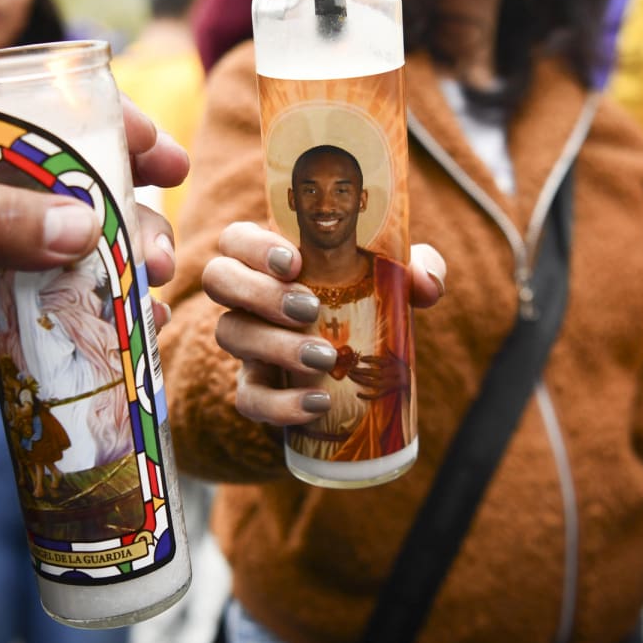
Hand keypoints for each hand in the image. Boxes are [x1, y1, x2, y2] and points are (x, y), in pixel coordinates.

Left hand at [0, 106, 186, 420]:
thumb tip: (86, 227)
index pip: (60, 123)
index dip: (118, 130)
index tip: (161, 154)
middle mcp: (11, 203)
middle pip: (99, 192)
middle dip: (139, 213)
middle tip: (153, 247)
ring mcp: (23, 262)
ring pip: (104, 254)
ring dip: (140, 263)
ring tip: (152, 280)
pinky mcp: (29, 319)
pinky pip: (91, 313)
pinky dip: (126, 317)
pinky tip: (146, 324)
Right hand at [204, 221, 444, 426]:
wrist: (361, 366)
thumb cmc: (366, 302)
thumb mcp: (395, 280)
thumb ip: (418, 268)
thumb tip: (424, 283)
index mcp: (269, 259)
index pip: (236, 237)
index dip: (254, 246)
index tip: (293, 261)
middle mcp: (247, 296)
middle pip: (218, 279)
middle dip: (259, 292)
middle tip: (309, 308)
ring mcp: (246, 342)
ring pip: (229, 333)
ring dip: (275, 345)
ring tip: (324, 358)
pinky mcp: (256, 387)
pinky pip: (247, 397)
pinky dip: (279, 404)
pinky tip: (317, 404)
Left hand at [350, 353, 409, 400]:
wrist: (412, 382)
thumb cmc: (405, 369)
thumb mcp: (399, 360)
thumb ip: (391, 354)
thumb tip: (386, 347)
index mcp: (390, 365)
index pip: (377, 361)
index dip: (368, 359)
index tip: (361, 358)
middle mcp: (386, 375)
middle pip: (369, 372)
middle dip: (357, 370)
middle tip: (349, 368)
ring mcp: (385, 385)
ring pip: (368, 382)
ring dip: (357, 379)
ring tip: (349, 375)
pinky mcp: (385, 393)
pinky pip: (374, 396)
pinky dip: (366, 396)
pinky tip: (357, 394)